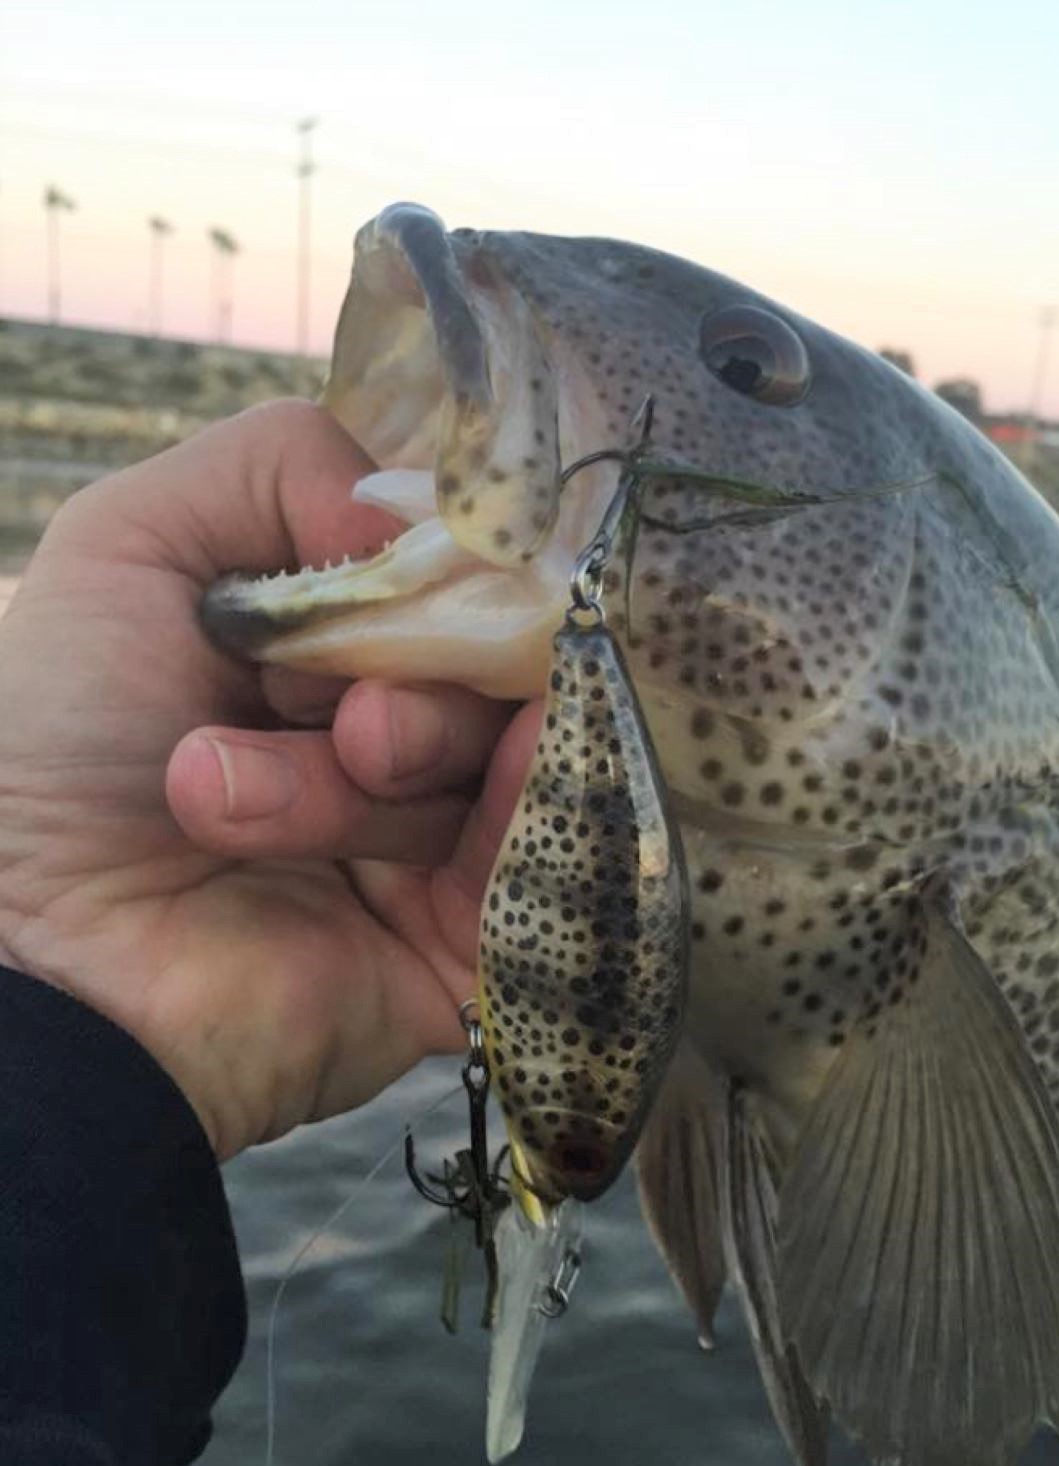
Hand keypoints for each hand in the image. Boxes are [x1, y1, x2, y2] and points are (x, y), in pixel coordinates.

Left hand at [0, 400, 538, 1159]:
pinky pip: (551, 852)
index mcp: (332, 654)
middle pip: (493, 663)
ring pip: (501, 756)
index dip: (444, 564)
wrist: (36, 951)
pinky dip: (529, 798)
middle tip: (341, 721)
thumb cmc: (55, 747)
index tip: (405, 569)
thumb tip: (419, 513)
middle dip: (416, 674)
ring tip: (240, 809)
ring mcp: (434, 843)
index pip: (455, 578)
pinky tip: (512, 762)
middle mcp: (393, 739)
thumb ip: (277, 464)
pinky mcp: (468, 941)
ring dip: (383, 771)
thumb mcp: (132, 545)